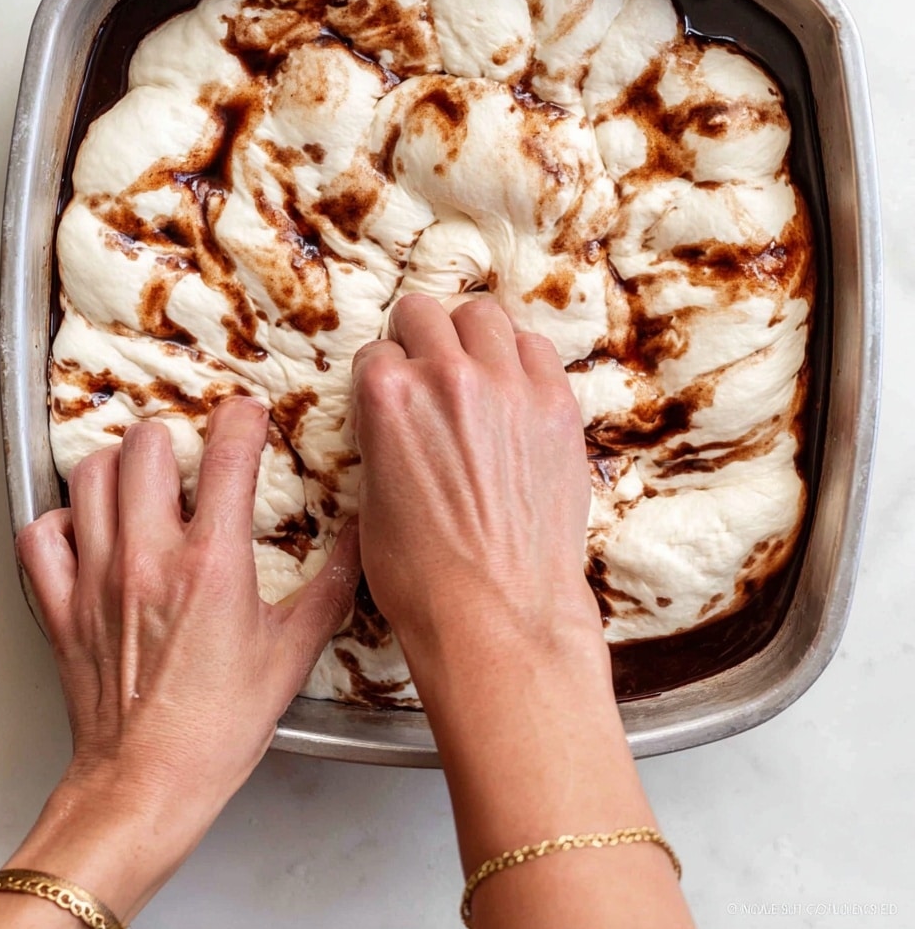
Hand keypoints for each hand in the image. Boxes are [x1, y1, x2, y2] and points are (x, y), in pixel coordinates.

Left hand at [0, 396, 358, 924]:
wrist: (146, 785)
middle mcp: (148, 559)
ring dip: (119, 467)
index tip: (248, 414)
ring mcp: (96, 578)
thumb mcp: (292, 655)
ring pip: (91, 477)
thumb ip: (331, 587)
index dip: (242, 419)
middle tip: (190, 455)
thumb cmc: (216, 729)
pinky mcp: (60, 605)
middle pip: (146, 447)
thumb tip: (359, 539)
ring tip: (142, 481)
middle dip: (173, 438)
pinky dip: (61, 520)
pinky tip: (88, 530)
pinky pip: (41, 533)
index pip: (228, 456)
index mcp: (213, 565)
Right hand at [351, 297, 692, 928]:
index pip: (377, 352)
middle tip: (426, 369)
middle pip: (425, 313)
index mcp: (389, 397)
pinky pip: (536, 349)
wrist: (501, 615)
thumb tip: (397, 424)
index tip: (392, 397)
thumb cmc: (424, 578)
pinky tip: (514, 391)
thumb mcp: (372, 503)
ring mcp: (510, 386)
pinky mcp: (557, 405)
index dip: (382, 377)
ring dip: (470, 337)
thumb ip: (383, 441)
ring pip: (485, 315)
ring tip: (474, 369)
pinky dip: (520, 360)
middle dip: (418, 338)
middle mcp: (448, 376)